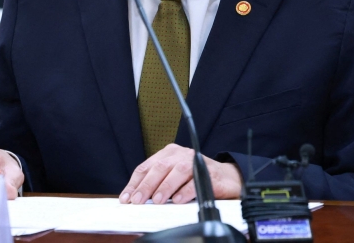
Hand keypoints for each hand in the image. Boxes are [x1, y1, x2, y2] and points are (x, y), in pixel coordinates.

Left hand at [119, 143, 242, 204]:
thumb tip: (137, 198)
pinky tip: (178, 200)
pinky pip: (196, 181)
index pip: (146, 166)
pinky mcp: (210, 173)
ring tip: (157, 200)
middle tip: (138, 200)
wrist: (226, 177)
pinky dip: (185, 191)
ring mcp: (196, 162)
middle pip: (160, 167)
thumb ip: (157, 183)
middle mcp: (181, 154)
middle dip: (146, 185)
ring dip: (165, 187)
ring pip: (177, 171)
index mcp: (169, 153)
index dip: (135, 183)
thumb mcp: (173, 177)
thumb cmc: (195, 177)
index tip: (127, 197)